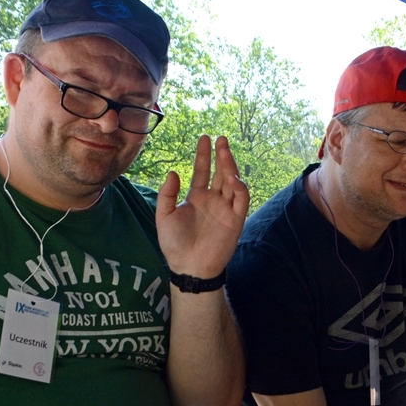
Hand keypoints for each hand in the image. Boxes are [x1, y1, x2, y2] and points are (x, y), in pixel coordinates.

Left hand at [156, 135, 249, 277]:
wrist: (188, 266)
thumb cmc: (174, 244)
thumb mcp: (164, 216)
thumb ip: (167, 194)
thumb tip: (173, 172)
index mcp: (196, 197)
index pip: (202, 171)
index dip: (203, 155)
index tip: (204, 138)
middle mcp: (213, 200)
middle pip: (220, 172)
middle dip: (221, 155)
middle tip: (220, 138)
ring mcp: (225, 208)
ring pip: (232, 182)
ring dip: (230, 166)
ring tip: (225, 151)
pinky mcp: (235, 219)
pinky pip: (241, 200)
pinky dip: (239, 187)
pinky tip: (232, 178)